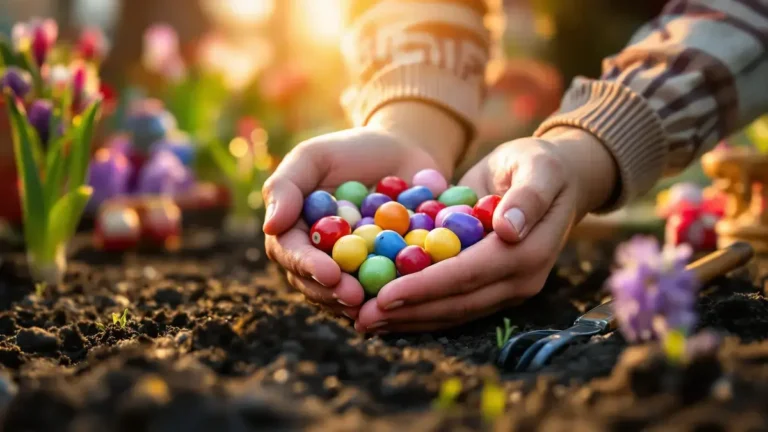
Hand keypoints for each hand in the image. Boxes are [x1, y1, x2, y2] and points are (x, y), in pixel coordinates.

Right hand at [263, 102, 465, 319]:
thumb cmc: (354, 150)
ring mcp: (349, 270)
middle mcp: (317, 256)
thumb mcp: (315, 156)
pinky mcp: (382, 275)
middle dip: (333, 294)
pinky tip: (405, 300)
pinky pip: (382, 292)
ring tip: (377, 306)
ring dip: (360, 304)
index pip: (291, 253)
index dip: (308, 266)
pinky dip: (391, 297)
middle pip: (314, 284)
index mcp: (294, 230)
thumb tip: (270, 226)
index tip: (330, 272)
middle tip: (354, 297)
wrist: (404, 152)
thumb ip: (286, 186)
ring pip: (344, 296)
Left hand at [354, 127, 617, 332]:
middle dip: (409, 311)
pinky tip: (387, 312)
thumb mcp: (538, 167)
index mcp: (529, 252)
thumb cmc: (541, 165)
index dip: (427, 287)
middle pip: (457, 302)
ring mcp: (507, 288)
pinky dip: (419, 311)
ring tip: (365, 321)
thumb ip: (528, 196)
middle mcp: (520, 280)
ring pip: (453, 311)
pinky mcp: (492, 288)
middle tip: (363, 316)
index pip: (469, 274)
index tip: (386, 294)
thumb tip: (509, 229)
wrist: (557, 181)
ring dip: (409, 319)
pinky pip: (453, 305)